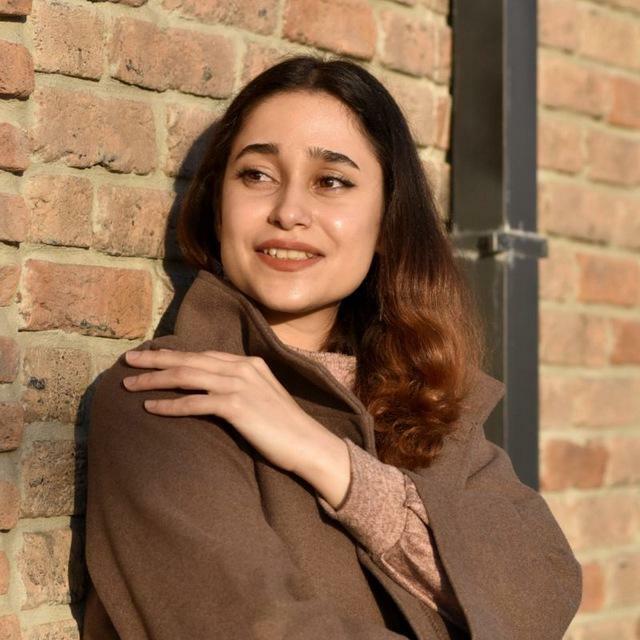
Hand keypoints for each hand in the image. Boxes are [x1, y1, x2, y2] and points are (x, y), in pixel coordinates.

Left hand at [121, 347, 342, 478]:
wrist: (308, 443)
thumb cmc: (285, 426)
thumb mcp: (262, 396)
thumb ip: (240, 386)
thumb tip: (213, 390)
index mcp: (248, 363)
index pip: (203, 355)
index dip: (174, 355)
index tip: (151, 357)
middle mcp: (242, 368)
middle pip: (189, 360)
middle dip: (155, 360)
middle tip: (128, 361)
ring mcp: (240, 385)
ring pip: (187, 378)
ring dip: (155, 380)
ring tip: (130, 385)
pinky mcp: (237, 406)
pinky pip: (195, 403)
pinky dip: (171, 405)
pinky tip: (151, 408)